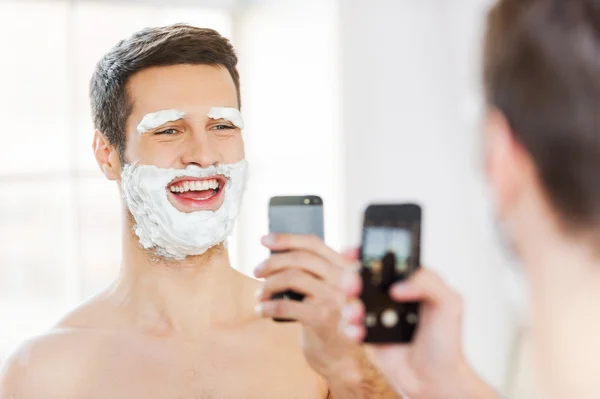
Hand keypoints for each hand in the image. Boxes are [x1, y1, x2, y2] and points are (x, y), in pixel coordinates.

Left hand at [253, 233, 361, 381]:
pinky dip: (267, 306)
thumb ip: (313, 271)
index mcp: (346, 267)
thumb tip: (275, 251)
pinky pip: (286, 305)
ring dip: (268, 284)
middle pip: (301, 258)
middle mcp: (345, 279)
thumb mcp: (327, 291)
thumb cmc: (329, 320)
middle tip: (257, 270)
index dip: (286, 238)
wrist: (342, 357)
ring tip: (259, 294)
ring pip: (292, 277)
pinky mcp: (323, 318)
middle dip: (273, 262)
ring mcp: (336, 298)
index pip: (314, 243)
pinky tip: (261, 310)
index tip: (264, 239)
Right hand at [341, 262, 497, 398]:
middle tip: (353, 285)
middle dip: (351, 277)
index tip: (355, 250)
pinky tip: (360, 333)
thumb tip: (398, 286)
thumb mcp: (450, 303)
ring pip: (351, 299)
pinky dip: (349, 327)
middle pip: (361, 275)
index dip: (367, 251)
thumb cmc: (447, 342)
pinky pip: (349, 325)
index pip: (385, 258)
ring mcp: (377, 314)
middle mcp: (390, 295)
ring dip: (349, 304)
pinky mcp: (368, 334)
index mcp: (409, 281)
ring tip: (358, 314)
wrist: (436, 380)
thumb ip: (429, 283)